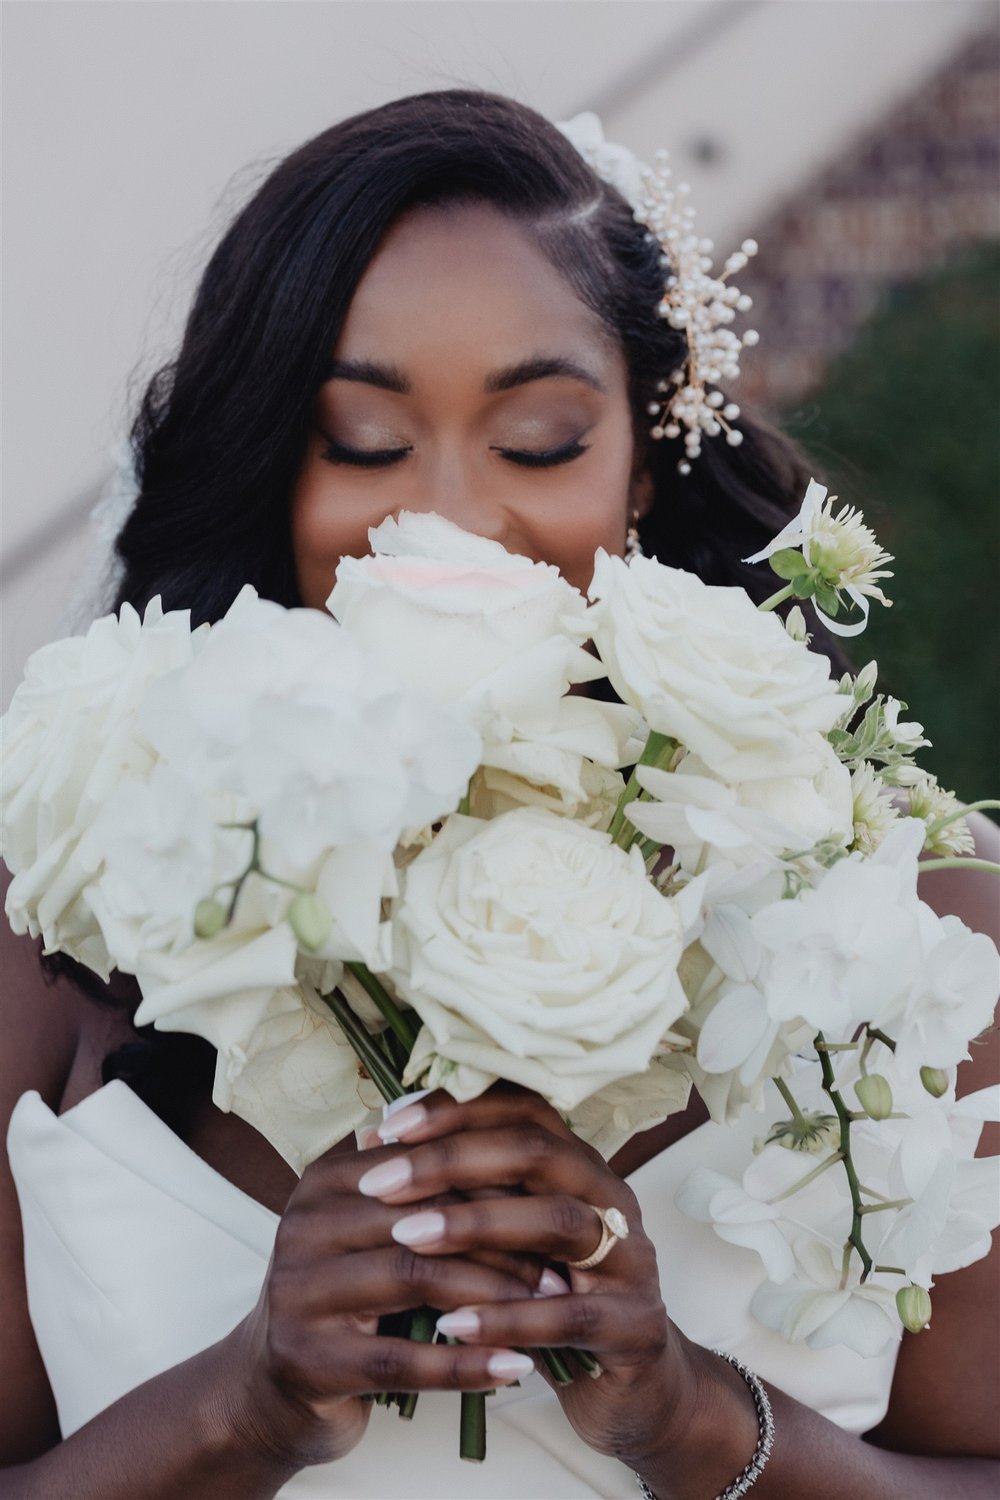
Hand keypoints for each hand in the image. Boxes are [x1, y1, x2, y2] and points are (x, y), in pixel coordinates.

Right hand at [226, 1137, 545, 1471]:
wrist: (270, 1383)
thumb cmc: (348, 1294)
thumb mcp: (376, 1228)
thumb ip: (429, 1188)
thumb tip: (520, 1143)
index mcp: (327, 1179)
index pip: (426, 1165)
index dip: (495, 1183)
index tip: (553, 1202)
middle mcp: (303, 1223)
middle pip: (425, 1217)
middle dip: (503, 1239)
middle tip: (563, 1258)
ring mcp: (297, 1291)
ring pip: (417, 1279)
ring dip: (494, 1295)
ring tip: (549, 1306)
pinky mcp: (306, 1358)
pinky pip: (403, 1360)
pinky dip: (466, 1364)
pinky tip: (515, 1366)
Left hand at [356, 1085, 699, 1469]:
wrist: (628, 1386)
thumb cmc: (549, 1297)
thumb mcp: (506, 1235)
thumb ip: (459, 1190)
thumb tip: (372, 1142)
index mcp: (578, 1165)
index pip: (519, 1110)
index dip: (453, 1111)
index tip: (387, 1127)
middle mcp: (609, 1197)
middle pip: (537, 1152)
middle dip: (452, 1160)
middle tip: (381, 1182)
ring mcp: (630, 1259)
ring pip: (560, 1222)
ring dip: (477, 1225)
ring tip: (407, 1238)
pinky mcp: (634, 1324)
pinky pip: (569, 1314)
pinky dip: (507, 1317)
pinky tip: (449, 1324)